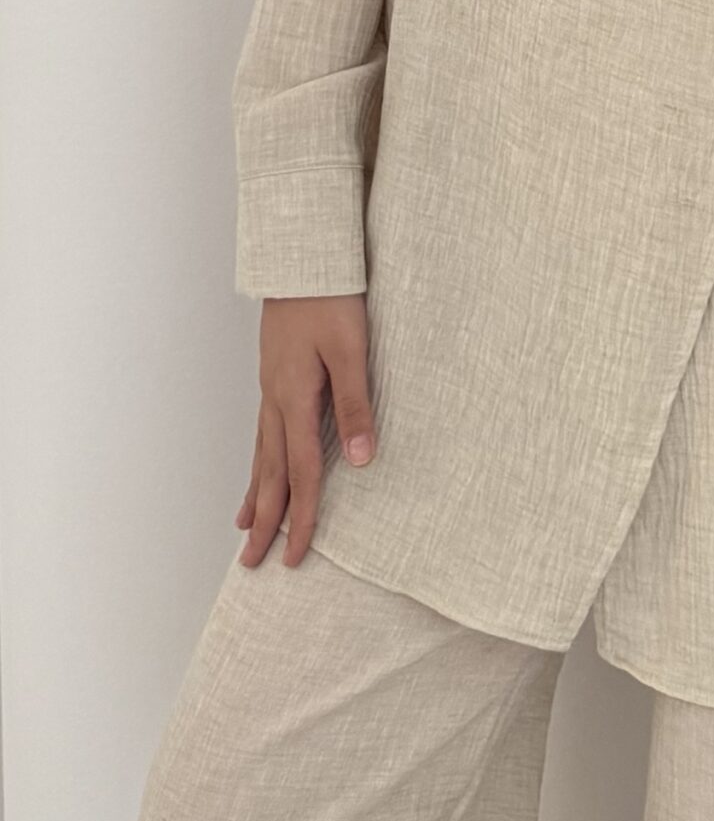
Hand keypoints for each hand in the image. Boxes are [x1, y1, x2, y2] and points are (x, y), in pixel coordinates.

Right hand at [234, 294, 376, 568]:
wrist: (302, 257)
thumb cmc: (331, 298)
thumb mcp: (351, 350)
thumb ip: (356, 405)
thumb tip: (361, 461)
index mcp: (295, 399)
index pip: (300, 472)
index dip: (302, 517)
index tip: (296, 557)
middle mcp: (276, 399)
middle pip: (269, 473)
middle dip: (264, 521)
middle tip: (253, 564)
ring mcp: (271, 387)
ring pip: (260, 453)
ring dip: (255, 494)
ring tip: (245, 527)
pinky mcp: (274, 374)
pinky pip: (262, 430)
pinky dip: (257, 459)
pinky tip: (259, 466)